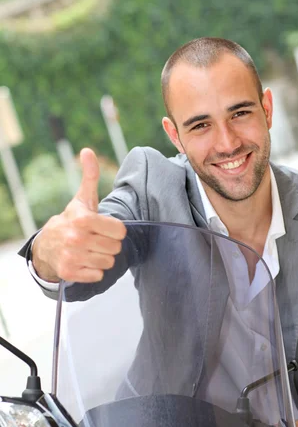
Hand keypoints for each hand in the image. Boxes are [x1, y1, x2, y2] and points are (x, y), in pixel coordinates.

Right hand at [32, 148, 126, 282]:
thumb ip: (90, 176)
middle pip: (116, 248)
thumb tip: (87, 151)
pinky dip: (94, 271)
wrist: (47, 244)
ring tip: (91, 250)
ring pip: (109, 262)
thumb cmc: (72, 220)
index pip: (121, 231)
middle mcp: (77, 238)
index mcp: (84, 219)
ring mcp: (73, 256)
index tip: (105, 228)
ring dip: (103, 258)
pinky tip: (85, 261)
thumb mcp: (82, 199)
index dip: (115, 230)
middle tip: (97, 240)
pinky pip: (98, 275)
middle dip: (109, 244)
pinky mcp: (70, 272)